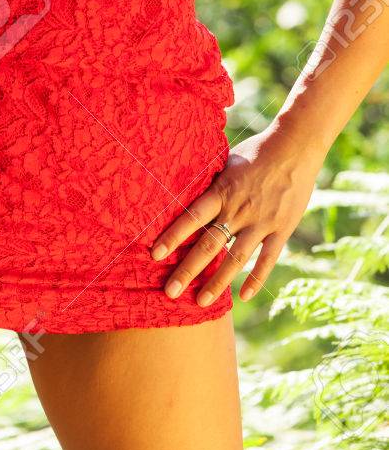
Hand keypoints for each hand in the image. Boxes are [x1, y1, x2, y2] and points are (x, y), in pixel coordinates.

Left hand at [149, 125, 323, 306]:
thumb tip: (185, 186)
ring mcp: (261, 222)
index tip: (154, 255)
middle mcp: (238, 209)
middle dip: (187, 271)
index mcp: (221, 191)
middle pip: (208, 245)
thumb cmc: (257, 150)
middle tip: (170, 292)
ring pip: (235, 259)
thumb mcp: (227, 161)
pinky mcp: (281, 229)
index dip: (173, 237)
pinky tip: (243, 296)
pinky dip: (255, 279)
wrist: (296, 147)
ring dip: (217, 283)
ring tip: (201, 302)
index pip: (191, 218)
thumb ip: (211, 181)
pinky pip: (267, 260)